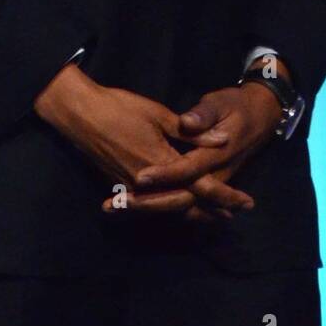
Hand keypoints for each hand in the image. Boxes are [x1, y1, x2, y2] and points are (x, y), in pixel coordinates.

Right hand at [34, 64, 254, 217]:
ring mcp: (132, 188)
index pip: (201, 186)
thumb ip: (192, 131)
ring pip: (169, 210)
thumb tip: (223, 139)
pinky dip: (170, 210)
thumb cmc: (120, 108)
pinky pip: (152, 206)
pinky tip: (178, 208)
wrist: (80, 115)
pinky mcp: (120, 186)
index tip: (245, 202)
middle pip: (187, 206)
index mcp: (162, 162)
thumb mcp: (159, 114)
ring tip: (213, 217)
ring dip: (193, 214)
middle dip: (213, 211)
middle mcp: (149, 183)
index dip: (225, 195)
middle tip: (233, 214)